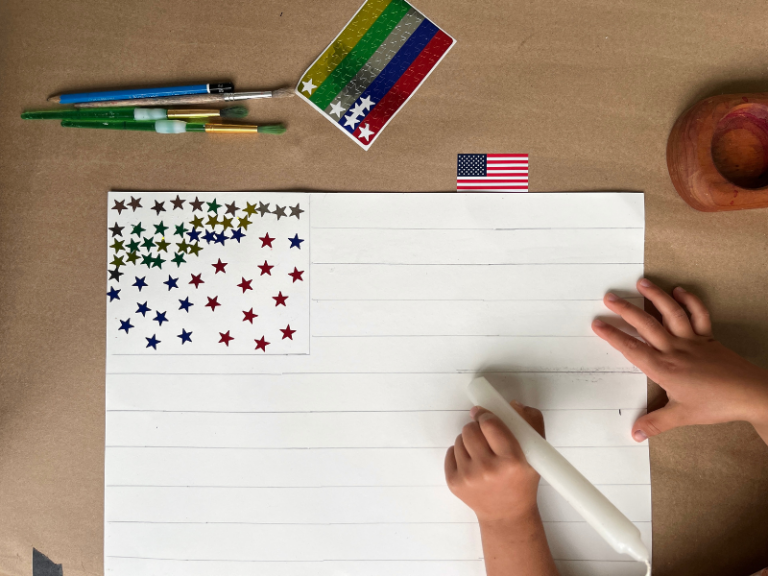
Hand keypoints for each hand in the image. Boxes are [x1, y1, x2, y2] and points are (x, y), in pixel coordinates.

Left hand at [445, 402, 543, 522]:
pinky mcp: (454, 483)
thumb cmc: (522, 483)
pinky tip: (471, 462)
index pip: (490, 424)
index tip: (485, 414)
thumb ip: (531, 423)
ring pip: (459, 439)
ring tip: (480, 451)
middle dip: (476, 427)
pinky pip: (450, 452)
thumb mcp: (536, 454)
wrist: (507, 515)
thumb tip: (513, 404)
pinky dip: (459, 453)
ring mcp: (469, 478)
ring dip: (468, 440)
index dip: (486, 415)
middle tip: (484, 434)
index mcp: (512, 460)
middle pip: (470, 429)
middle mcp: (488, 469)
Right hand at [592, 278, 767, 442]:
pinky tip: (679, 290)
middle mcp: (675, 349)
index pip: (632, 349)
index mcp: (664, 368)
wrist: (750, 395)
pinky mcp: (708, 337)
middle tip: (609, 297)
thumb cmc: (716, 404)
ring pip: (670, 313)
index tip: (598, 323)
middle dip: (625, 310)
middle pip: (646, 325)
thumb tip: (635, 433)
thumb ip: (655, 423)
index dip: (613, 335)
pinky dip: (689, 300)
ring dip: (655, 296)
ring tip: (641, 283)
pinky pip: (698, 315)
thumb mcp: (682, 416)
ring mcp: (692, 340)